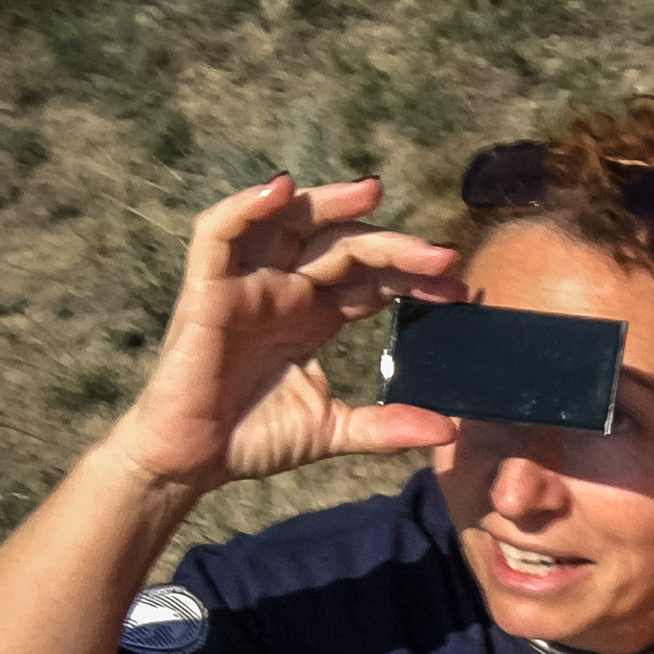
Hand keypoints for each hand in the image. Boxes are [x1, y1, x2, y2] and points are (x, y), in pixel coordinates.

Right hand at [113, 174, 469, 493]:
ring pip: (289, 224)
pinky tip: (281, 190)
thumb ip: (388, 428)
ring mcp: (248, 285)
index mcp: (316, 316)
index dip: (413, 279)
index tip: (459, 290)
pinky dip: (246, 206)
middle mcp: (286, 291)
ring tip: (373, 193)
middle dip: (394, 247)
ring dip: (329, 204)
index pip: (373, 282)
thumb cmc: (253, 440)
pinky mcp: (208, 289)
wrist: (193, 463)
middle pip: (344, 248)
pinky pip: (220, 232)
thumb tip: (449, 434)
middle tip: (442, 255)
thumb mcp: (334, 431)